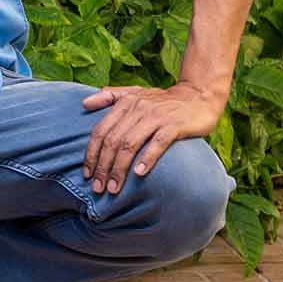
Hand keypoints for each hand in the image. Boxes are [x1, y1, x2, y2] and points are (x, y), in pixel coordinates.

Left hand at [81, 81, 223, 194]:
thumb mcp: (135, 93)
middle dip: (102, 166)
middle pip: (113, 140)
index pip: (100, 130)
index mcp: (125, 102)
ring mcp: (156, 116)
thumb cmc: (163, 100)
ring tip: (114, 188)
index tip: (86, 174)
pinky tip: (139, 173)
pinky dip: (147, 158)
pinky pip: (158, 142)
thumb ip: (110, 96)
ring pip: (130, 144)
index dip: (91, 154)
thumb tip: (84, 103)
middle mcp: (138, 108)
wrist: (199, 95)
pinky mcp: (175, 125)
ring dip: (119, 168)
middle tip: (98, 187)